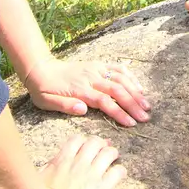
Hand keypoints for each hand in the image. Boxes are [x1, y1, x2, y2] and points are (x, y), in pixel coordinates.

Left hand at [23, 59, 149, 127]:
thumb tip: (84, 109)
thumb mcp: (46, 102)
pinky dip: (130, 76)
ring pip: (121, 79)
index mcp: (80, 89)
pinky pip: (118, 68)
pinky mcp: (98, 65)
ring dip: (136, 91)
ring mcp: (96, 69)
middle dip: (134, 104)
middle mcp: (91, 77)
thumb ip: (65, 106)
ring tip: (147, 105)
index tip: (131, 123)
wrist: (41, 68)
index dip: (120, 112)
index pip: (105, 101)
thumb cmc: (44, 89)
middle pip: (118, 90)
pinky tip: (139, 87)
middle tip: (145, 117)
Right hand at [25, 134, 125, 188]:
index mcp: (62, 159)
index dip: (83, 143)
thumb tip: (51, 164)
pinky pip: (118, 172)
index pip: (77, 140)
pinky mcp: (102, 188)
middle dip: (100, 145)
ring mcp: (91, 174)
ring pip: (110, 152)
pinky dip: (120, 172)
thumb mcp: (38, 178)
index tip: (86, 148)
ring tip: (112, 160)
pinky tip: (117, 176)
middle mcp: (79, 163)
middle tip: (102, 152)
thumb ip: (48, 168)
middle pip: (95, 141)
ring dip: (112, 154)